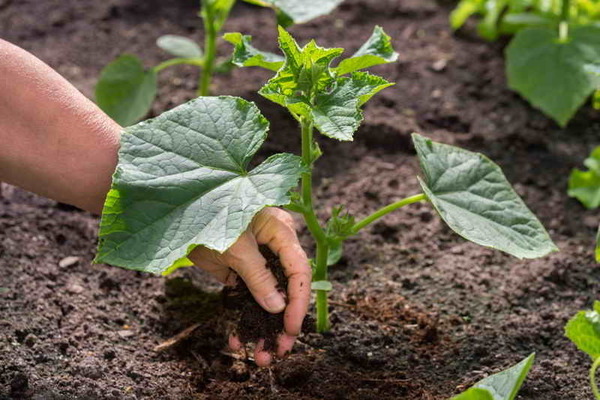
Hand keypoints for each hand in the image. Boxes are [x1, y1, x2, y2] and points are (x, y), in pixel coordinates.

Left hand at [187, 207, 310, 366]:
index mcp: (281, 233)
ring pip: (268, 299)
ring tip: (261, 358)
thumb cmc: (209, 215)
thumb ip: (258, 276)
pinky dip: (243, 320)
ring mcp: (256, 262)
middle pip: (287, 289)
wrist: (175, 215)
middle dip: (282, 323)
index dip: (298, 301)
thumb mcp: (235, 246)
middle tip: (279, 352)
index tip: (291, 329)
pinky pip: (246, 300)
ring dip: (264, 328)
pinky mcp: (239, 272)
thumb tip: (278, 308)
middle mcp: (274, 248)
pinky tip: (238, 342)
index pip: (299, 271)